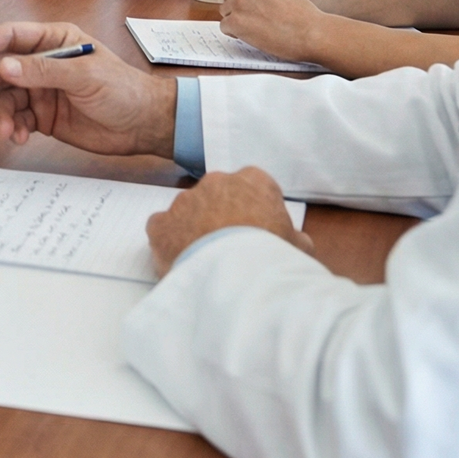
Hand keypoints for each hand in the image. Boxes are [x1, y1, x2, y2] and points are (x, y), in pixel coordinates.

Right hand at [0, 20, 175, 157]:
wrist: (144, 126)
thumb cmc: (123, 89)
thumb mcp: (84, 76)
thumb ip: (43, 71)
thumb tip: (4, 67)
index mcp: (54, 40)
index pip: (11, 37)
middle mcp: (42, 63)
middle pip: (0, 70)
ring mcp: (41, 90)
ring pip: (6, 99)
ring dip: (0, 115)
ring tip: (5, 132)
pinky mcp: (43, 115)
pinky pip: (18, 120)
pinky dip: (14, 129)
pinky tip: (19, 137)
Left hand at [146, 167, 314, 274]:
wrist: (234, 276)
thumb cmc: (271, 257)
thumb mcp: (298, 247)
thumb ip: (295, 237)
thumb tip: (296, 240)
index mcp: (253, 181)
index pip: (255, 185)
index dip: (257, 209)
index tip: (259, 230)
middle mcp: (215, 182)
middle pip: (219, 196)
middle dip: (223, 216)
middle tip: (232, 247)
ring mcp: (184, 201)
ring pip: (189, 211)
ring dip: (196, 229)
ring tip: (209, 260)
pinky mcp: (161, 223)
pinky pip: (163, 228)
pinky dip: (169, 242)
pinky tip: (183, 261)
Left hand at [218, 0, 326, 59]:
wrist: (312, 32)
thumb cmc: (301, 12)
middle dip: (234, 1)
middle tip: (252, 13)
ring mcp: (239, 2)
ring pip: (224, 9)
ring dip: (236, 17)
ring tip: (257, 24)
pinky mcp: (236, 21)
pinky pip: (224, 25)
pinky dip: (234, 32)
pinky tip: (252, 34)